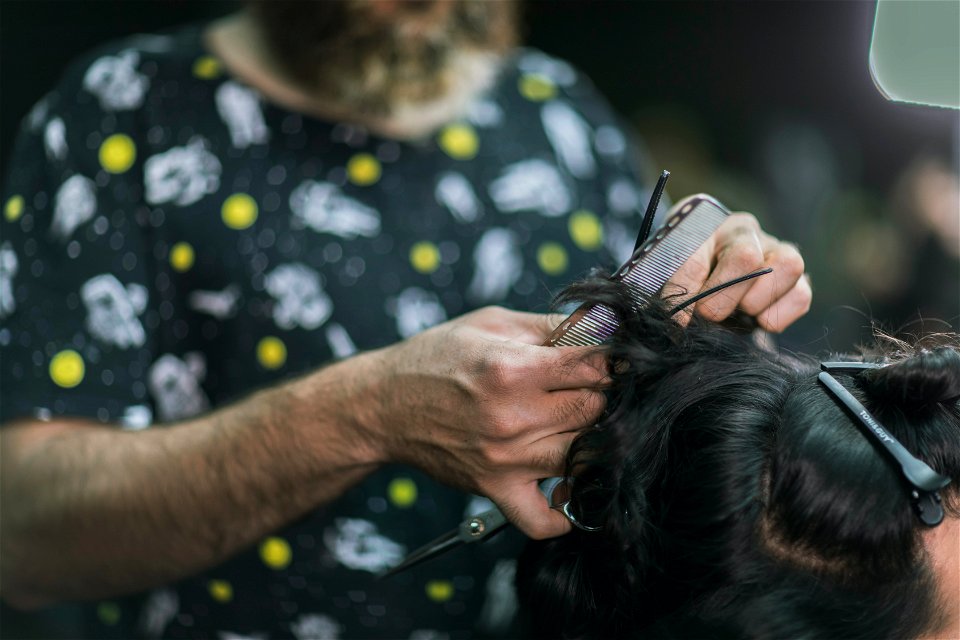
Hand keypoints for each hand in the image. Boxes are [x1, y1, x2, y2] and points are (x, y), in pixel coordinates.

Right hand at [365, 307, 608, 538]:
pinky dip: (564, 513)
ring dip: (592, 441)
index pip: (596, 365)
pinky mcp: (495, 489)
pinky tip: (566, 486)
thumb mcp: (492, 323)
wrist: (385, 404)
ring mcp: (505, 458)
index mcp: (512, 367)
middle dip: (603, 395)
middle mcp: (512, 416)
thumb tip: (604, 325)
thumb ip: (550, 325)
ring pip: (585, 457)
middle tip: (590, 389)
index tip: (610, 359)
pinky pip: (543, 520)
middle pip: (596, 410)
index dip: (612, 359)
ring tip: (579, 425)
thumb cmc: (438, 356)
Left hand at [665, 211, 811, 331]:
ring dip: (755, 303)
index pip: (696, 254)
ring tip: (736, 311)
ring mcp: (776, 250)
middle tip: (708, 315)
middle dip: (722, 301)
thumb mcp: (667, 273)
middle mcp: (745, 231)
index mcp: (705, 225)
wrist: (706, 275)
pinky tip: (756, 319)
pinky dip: (778, 315)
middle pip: (746, 258)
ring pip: (787, 266)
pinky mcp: (797, 277)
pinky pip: (801, 295)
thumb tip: (681, 322)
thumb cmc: (683, 271)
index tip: (678, 318)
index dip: (685, 290)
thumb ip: (673, 289)